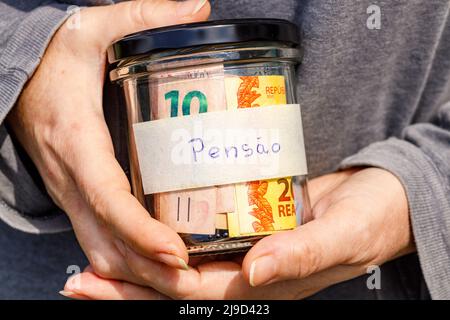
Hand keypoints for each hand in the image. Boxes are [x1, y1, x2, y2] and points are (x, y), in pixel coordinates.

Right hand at [8, 0, 209, 287]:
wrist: (19, 79)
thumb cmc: (56, 60)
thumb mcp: (92, 28)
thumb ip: (142, 15)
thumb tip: (200, 8)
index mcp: (77, 142)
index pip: (107, 198)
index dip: (139, 230)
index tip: (176, 252)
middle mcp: (73, 179)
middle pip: (107, 241)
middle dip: (148, 269)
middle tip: (194, 280)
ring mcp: (72, 195)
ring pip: (101, 251)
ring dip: (138, 274)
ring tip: (184, 281)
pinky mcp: (78, 200)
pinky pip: (99, 242)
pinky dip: (126, 263)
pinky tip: (154, 269)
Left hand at [61, 167, 414, 298]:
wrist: (381, 202)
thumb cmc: (369, 221)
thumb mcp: (342, 237)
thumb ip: (302, 255)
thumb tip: (256, 272)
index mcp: (266, 284)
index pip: (194, 293)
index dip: (145, 291)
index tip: (98, 283)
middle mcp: (248, 273)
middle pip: (176, 288)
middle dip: (126, 288)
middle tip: (77, 280)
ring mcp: (246, 252)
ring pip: (182, 267)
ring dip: (138, 265)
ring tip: (94, 258)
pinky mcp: (247, 228)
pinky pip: (201, 240)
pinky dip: (167, 239)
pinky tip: (142, 226)